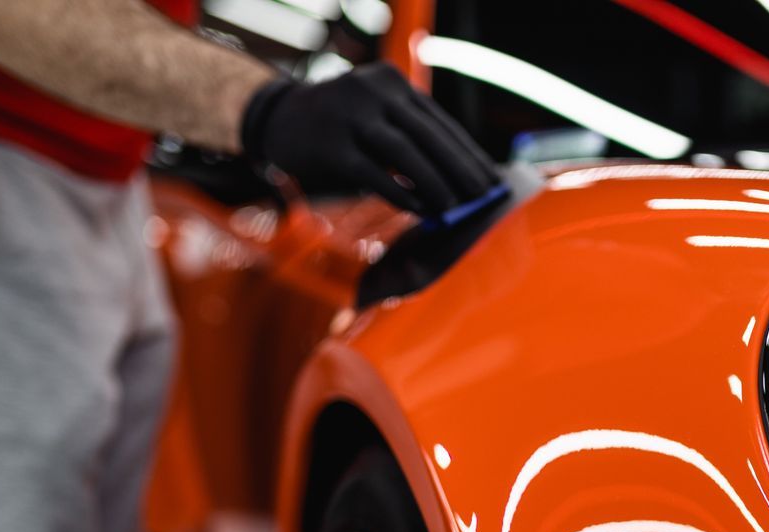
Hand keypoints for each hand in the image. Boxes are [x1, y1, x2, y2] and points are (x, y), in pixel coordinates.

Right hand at [239, 64, 495, 212]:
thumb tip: (458, 178)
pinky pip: (373, 174)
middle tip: (483, 197)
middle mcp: (373, 92)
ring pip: (404, 153)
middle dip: (459, 170)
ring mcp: (350, 117)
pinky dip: (400, 193)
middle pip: (427, 136)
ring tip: (455, 207)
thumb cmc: (341, 128)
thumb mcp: (377, 118)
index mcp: (392, 83)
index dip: (468, 152)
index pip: (439, 121)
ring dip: (435, 183)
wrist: (277, 120)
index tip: (491, 179)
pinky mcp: (330, 147)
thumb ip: (411, 138)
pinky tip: (421, 210)